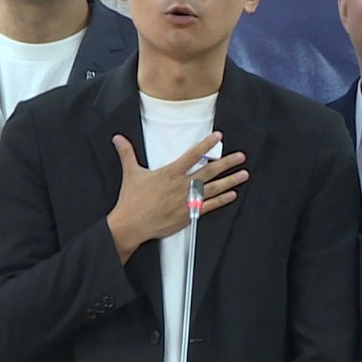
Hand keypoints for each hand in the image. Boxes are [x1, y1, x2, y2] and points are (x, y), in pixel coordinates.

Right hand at [107, 131, 248, 262]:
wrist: (132, 224)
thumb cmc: (132, 200)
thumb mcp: (131, 173)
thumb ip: (127, 153)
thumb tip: (118, 138)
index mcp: (170, 173)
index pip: (192, 155)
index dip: (206, 145)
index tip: (218, 137)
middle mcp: (182, 185)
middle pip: (209, 171)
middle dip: (227, 163)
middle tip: (240, 157)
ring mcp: (187, 200)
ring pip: (213, 188)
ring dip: (230, 181)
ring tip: (244, 174)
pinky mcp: (188, 214)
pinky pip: (209, 206)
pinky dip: (222, 200)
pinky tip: (232, 195)